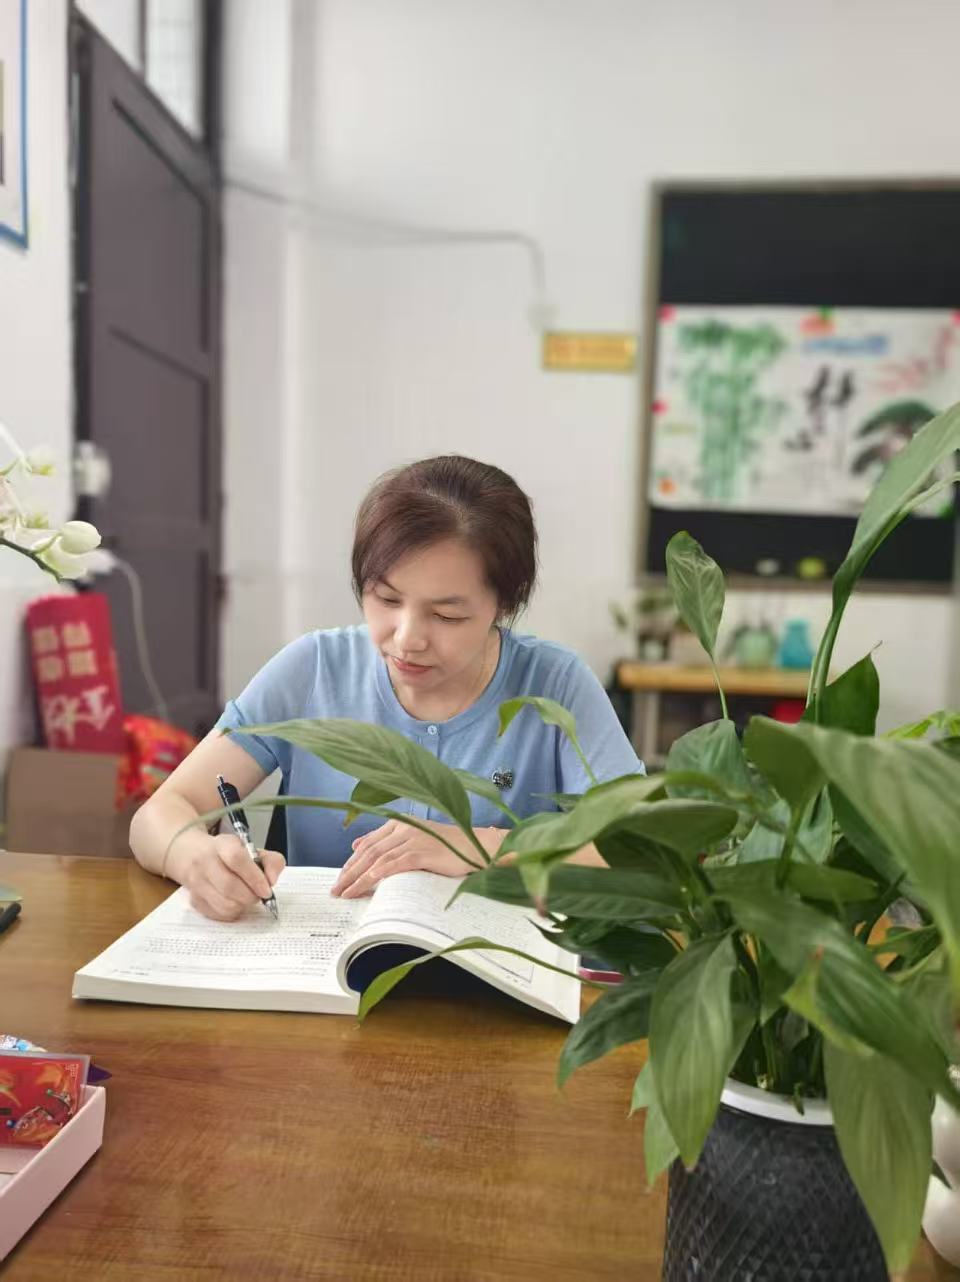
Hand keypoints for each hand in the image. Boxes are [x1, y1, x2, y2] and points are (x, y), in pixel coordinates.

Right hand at [177, 834, 284, 920]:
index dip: (254, 877)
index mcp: (222, 844)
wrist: (194, 854)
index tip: (266, 889)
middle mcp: (204, 861)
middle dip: (250, 896)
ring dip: (242, 906)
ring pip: (224, 904)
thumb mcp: (252, 850)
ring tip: (246, 898)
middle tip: (259, 896)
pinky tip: (234, 903)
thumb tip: (271, 881)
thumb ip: (271, 862)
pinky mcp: (194, 900)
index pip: (236, 859)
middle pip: (229, 885)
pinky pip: (218, 914)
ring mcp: (196, 882)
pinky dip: (232, 913)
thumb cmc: (229, 854)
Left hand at [331, 819, 474, 898]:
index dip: (351, 862)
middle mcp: (403, 827)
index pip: (367, 844)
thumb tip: (356, 845)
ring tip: (346, 893)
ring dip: (359, 878)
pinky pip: (395, 863)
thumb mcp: (412, 838)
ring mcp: (413, 838)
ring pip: (378, 859)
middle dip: (349, 872)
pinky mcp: (423, 851)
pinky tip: (368, 883)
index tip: (340, 879)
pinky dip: (380, 873)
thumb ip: (385, 840)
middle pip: (368, 852)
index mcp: (399, 822)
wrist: (474, 846)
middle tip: (336, 890)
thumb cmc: (445, 846)